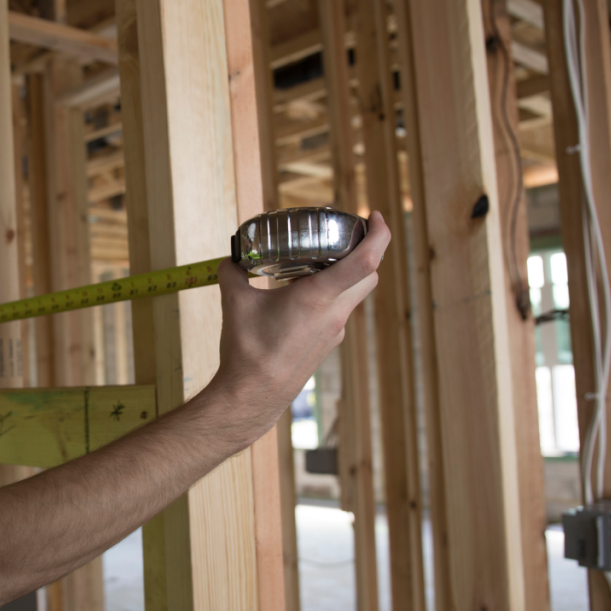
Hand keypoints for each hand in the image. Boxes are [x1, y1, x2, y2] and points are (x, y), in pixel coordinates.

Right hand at [209, 211, 390, 440]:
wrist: (254, 395)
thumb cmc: (248, 351)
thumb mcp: (235, 304)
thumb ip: (232, 275)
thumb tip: (230, 260)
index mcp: (318, 297)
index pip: (367, 260)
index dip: (380, 234)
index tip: (377, 215)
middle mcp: (334, 313)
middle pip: (370, 275)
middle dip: (370, 249)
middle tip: (351, 233)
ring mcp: (334, 331)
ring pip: (357, 293)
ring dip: (351, 273)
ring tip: (324, 260)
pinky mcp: (326, 344)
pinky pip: (339, 311)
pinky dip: (333, 294)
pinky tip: (306, 293)